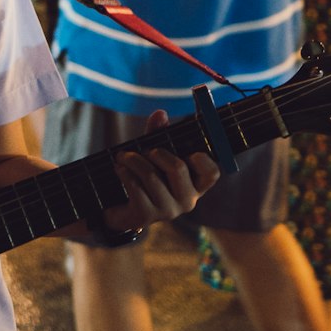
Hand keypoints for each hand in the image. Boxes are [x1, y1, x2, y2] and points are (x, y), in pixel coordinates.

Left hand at [103, 110, 218, 232]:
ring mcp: (167, 210)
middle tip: (144, 150)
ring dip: (133, 160)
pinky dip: (124, 172)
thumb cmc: (143, 177)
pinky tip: (119, 168)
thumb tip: (160, 114)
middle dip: (156, 152)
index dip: (202, 158)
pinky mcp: (146, 216)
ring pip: (152, 176)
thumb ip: (158, 133)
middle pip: (178, 168)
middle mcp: (186, 200)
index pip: (211, 173)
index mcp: (194, 184)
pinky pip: (136, 187)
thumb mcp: (152, 152)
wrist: (119, 206)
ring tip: (122, 156)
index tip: (187, 150)